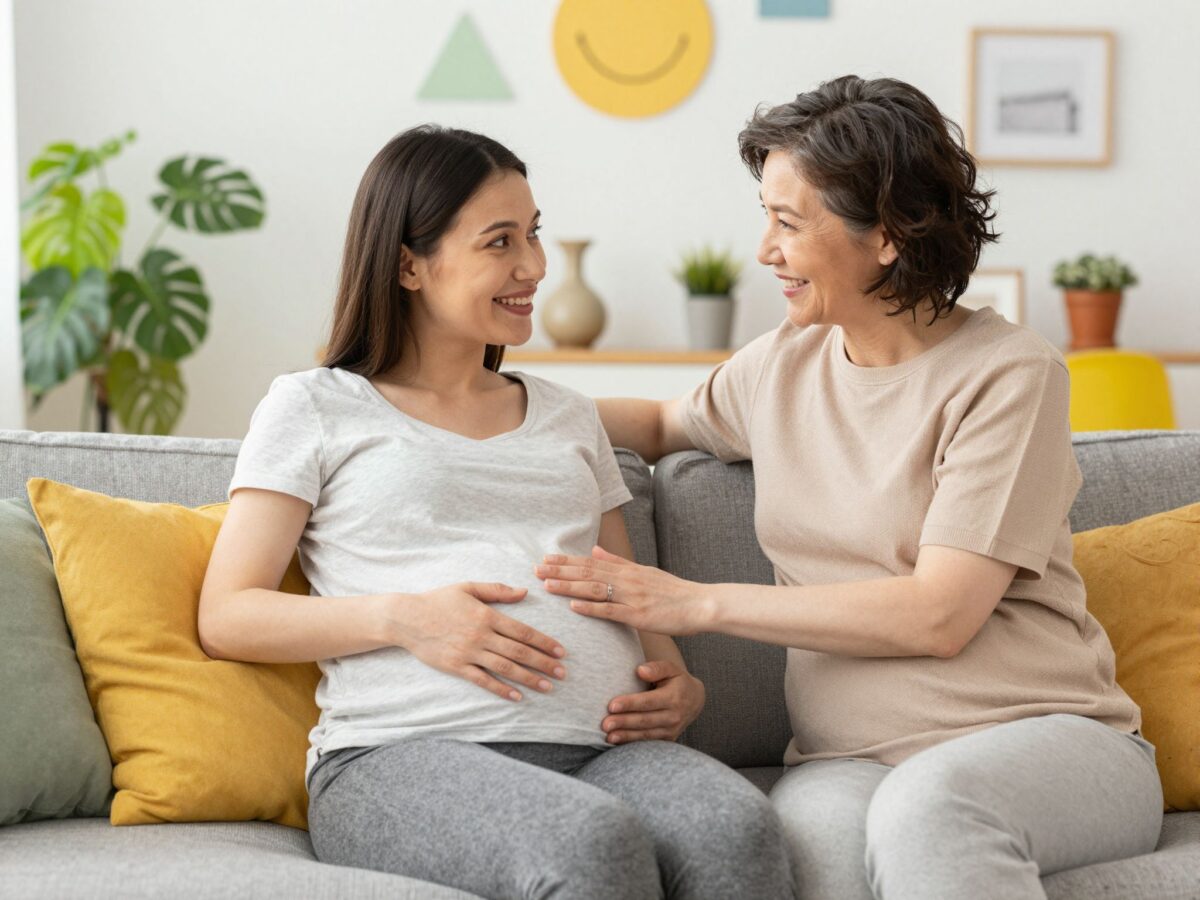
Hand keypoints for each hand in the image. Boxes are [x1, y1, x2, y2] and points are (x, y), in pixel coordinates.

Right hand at [389, 582, 566, 701]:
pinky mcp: (456, 667)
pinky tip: (517, 696)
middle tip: (563, 673)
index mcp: (487, 615)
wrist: (407, 618)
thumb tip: (524, 592)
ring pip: (505, 668)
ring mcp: (469, 652)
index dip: (544, 642)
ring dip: (529, 678)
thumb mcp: (468, 587)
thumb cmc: (439, 600)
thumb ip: (498, 590)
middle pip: (519, 652)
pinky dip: (501, 689)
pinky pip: (483, 680)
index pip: (523, 631)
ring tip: (548, 687)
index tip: (561, 651)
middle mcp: (481, 635)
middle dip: (544, 663)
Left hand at [536, 546, 710, 635]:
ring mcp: (632, 597)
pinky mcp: (638, 615)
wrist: (700, 604)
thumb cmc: (673, 592)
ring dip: (570, 587)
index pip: (591, 563)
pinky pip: (611, 611)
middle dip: (560, 571)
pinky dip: (591, 608)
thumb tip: (595, 550)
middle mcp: (627, 579)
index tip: (546, 559)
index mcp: (627, 570)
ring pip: (595, 590)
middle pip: (588, 573)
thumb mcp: (644, 571)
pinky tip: (573, 607)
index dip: (567, 561)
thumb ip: (618, 562)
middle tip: (536, 569)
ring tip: (548, 584)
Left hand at [602, 659, 704, 743]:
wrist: (694, 700)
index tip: (611, 705)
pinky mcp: (668, 739)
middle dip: (624, 722)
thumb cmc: (677, 681)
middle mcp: (674, 716)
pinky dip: (632, 743)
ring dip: (626, 736)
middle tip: (605, 724)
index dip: (630, 704)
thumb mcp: (672, 669)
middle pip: (645, 720)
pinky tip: (617, 742)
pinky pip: (648, 742)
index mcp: (674, 697)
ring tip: (608, 736)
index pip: (649, 701)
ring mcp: (671, 730)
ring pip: (646, 734)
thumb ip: (657, 668)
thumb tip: (640, 670)